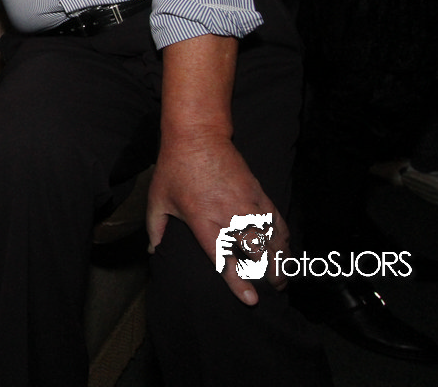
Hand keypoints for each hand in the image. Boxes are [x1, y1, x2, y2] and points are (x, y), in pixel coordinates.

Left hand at [146, 131, 288, 304]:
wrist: (197, 136)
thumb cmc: (175, 168)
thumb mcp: (158, 200)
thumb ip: (156, 229)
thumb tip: (152, 252)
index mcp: (204, 221)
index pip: (223, 259)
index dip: (237, 283)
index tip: (251, 300)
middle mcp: (230, 215)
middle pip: (256, 253)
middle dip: (268, 275)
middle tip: (272, 289)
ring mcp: (248, 204)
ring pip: (272, 239)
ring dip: (280, 260)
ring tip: (282, 278)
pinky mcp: (259, 193)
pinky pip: (277, 221)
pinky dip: (283, 238)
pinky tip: (285, 249)